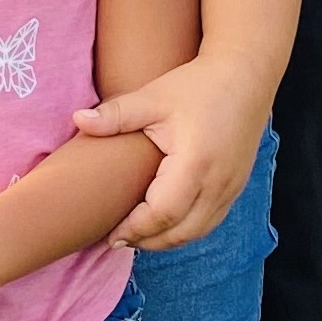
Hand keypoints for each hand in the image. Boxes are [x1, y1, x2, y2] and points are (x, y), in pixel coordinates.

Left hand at [70, 51, 270, 248]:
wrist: (244, 78)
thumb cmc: (196, 86)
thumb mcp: (152, 98)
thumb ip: (115, 115)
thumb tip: (77, 120)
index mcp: (195, 165)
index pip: (162, 214)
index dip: (135, 229)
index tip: (110, 235)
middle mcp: (218, 185)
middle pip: (181, 232)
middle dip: (148, 242)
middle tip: (117, 240)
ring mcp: (231, 189)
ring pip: (198, 231)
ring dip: (168, 239)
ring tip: (137, 236)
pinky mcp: (236, 187)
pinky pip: (210, 221)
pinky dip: (186, 229)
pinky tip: (165, 223)